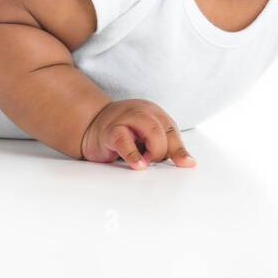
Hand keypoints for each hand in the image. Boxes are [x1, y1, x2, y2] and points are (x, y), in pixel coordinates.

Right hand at [80, 98, 196, 168]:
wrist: (90, 126)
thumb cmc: (121, 134)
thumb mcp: (146, 138)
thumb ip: (164, 146)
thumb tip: (186, 162)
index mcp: (154, 113)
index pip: (172, 130)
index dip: (180, 149)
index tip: (187, 164)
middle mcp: (142, 111)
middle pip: (165, 130)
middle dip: (163, 151)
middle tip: (152, 161)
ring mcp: (126, 118)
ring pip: (152, 132)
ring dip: (154, 152)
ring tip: (145, 163)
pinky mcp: (110, 131)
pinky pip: (125, 142)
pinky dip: (134, 155)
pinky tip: (138, 165)